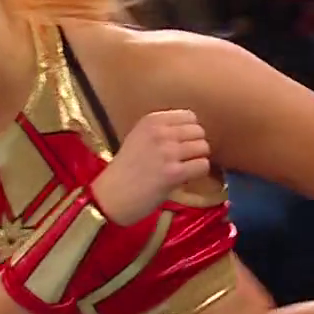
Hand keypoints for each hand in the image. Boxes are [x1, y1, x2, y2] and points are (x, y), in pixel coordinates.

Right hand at [89, 109, 210, 224]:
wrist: (109, 197)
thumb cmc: (125, 171)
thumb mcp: (138, 138)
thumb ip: (162, 130)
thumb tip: (193, 132)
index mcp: (151, 121)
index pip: (189, 116)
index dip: (190, 132)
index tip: (182, 144)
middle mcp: (159, 132)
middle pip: (199, 131)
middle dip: (195, 146)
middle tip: (184, 160)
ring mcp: (167, 152)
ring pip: (203, 148)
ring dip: (197, 160)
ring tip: (184, 170)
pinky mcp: (173, 173)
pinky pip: (202, 166)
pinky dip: (198, 174)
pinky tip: (184, 179)